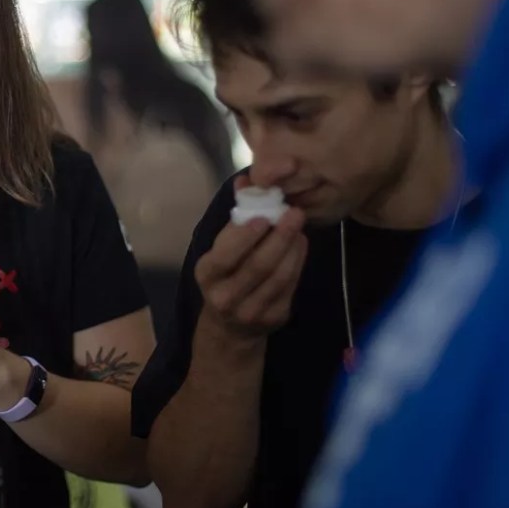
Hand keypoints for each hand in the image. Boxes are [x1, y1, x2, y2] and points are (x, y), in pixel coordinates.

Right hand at [195, 178, 307, 336]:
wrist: (230, 326)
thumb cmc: (225, 276)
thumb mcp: (220, 251)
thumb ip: (235, 219)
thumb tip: (246, 180)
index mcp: (207, 275)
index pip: (226, 255)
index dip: (245, 236)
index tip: (265, 215)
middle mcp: (225, 297)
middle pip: (257, 266)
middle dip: (279, 238)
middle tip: (295, 213)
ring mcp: (250, 311)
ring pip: (277, 277)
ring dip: (292, 248)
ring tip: (300, 227)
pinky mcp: (273, 318)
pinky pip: (290, 287)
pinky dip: (298, 263)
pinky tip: (301, 245)